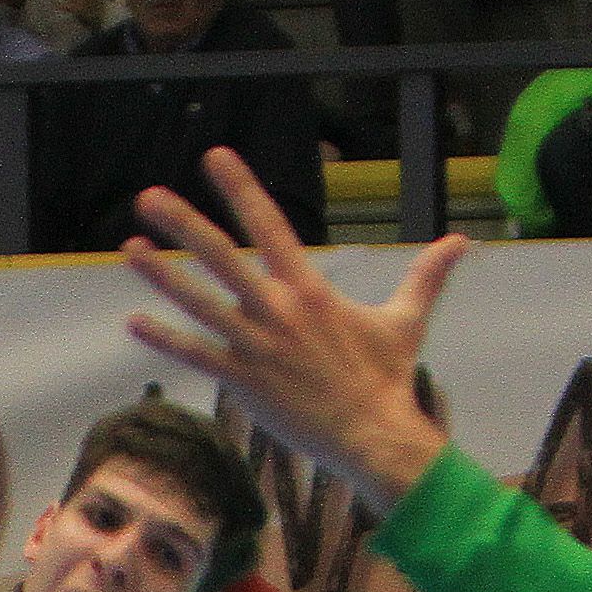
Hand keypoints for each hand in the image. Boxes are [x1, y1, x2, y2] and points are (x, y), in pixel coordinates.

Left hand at [123, 148, 464, 514]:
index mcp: (310, 289)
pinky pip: (198, 355)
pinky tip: (134, 322)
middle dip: (183, 223)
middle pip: (222, 256)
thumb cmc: (388, 380)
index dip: (240, 188)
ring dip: (162, 274)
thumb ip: (426, 277)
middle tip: (148, 196)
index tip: (214, 157)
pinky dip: (166, 339)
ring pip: (200, 302)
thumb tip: (462, 242)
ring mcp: (257, 347)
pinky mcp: (245, 383)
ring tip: (129, 247)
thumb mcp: (406, 320)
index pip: (269, 224)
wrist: (374, 434)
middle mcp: (278, 311)